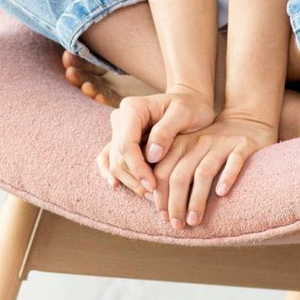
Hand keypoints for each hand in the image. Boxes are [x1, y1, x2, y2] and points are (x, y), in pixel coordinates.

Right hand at [97, 85, 216, 197]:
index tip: (153, 185)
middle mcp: (120, 118)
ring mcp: (118, 130)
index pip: (127, 144)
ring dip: (131, 181)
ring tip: (151, 196)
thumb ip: (167, 131)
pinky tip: (116, 186)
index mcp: (133, 109)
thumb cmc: (191, 107)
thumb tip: (151, 156)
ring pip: (115, 163)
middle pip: (119, 156)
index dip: (137, 168)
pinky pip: (109, 159)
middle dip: (136, 178)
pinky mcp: (120, 140)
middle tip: (156, 196)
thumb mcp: (185, 114)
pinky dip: (114, 173)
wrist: (191, 103)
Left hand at [149, 112, 276, 229]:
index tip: (163, 217)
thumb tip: (159, 207)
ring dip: (196, 200)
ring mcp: (222, 143)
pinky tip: (222, 194)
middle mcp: (199, 142)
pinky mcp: (243, 145)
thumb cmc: (213, 146)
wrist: (247, 121)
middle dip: (175, 204)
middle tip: (177, 225)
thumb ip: (173, 170)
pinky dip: (227, 177)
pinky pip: (234, 162)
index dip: (160, 196)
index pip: (162, 172)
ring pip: (203, 173)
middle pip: (180, 175)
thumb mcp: (190, 150)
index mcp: (181, 143)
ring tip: (194, 221)